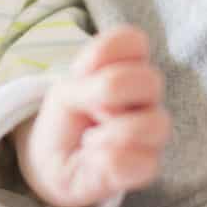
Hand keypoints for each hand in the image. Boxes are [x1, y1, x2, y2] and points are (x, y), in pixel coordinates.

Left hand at [14, 26, 170, 206]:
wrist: (53, 163)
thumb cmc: (65, 119)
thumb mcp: (64, 92)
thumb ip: (88, 84)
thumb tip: (114, 103)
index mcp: (128, 68)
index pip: (135, 40)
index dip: (105, 52)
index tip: (83, 72)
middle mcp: (147, 97)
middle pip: (150, 80)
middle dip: (110, 92)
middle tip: (90, 108)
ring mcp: (152, 132)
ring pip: (154, 124)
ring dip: (112, 133)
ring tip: (91, 139)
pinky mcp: (148, 165)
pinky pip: (142, 162)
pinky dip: (108, 161)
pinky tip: (96, 159)